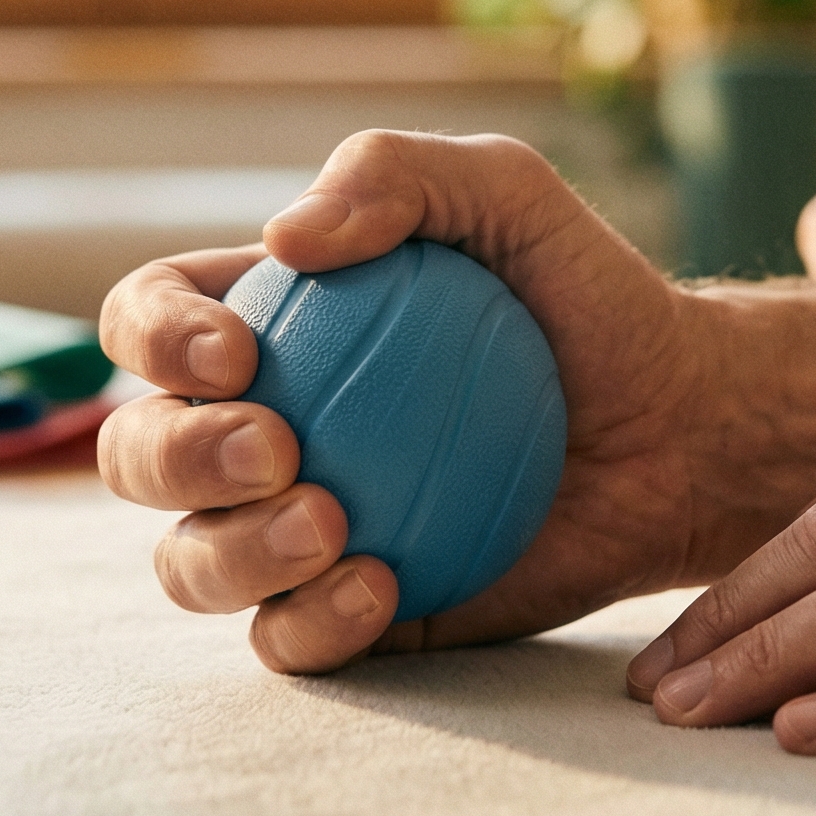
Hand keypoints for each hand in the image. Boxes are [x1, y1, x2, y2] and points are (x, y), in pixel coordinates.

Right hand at [96, 131, 714, 672]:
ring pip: (189, 566)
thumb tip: (285, 241)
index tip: (238, 354)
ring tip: (329, 525)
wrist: (676, 427)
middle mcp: (250, 434)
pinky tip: (379, 586)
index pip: (146, 322)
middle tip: (276, 448)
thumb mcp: (506, 193)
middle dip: (173, 457)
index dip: (155, 339)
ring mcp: (290, 533)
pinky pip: (288, 641)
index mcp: (256, 326)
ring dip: (230, 554)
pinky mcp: (352, 616)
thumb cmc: (584, 299)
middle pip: (138, 455)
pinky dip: (314, 624)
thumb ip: (396, 173)